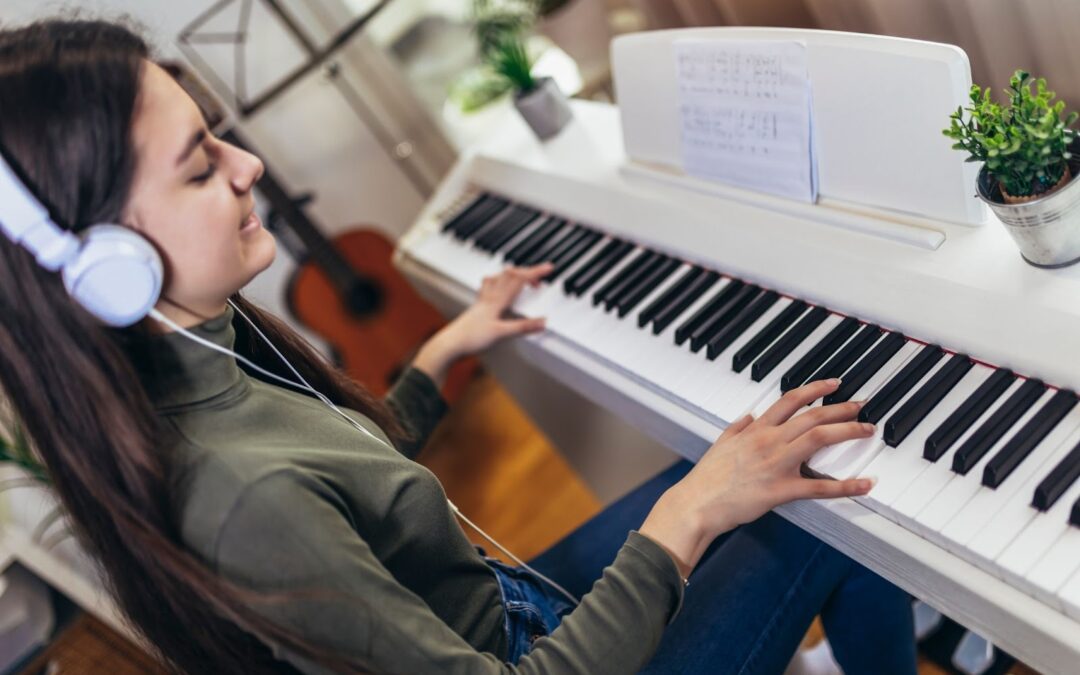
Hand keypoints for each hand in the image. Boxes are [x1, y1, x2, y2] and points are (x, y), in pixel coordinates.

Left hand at [413, 264, 551, 385]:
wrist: (449, 345)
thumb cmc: (471, 338)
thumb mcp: (501, 334)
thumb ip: (522, 327)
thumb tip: (543, 322)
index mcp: (497, 300)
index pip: (519, 280)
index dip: (535, 272)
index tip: (549, 268)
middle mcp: (489, 297)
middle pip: (509, 274)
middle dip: (527, 272)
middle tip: (540, 279)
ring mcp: (482, 302)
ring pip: (498, 278)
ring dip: (511, 275)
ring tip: (521, 278)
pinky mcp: (477, 309)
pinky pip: (488, 289)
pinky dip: (497, 283)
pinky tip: (498, 290)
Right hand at [639, 379, 875, 576]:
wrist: (696, 504)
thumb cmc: (707, 478)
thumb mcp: (720, 444)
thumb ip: (737, 428)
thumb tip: (749, 416)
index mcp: (756, 429)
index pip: (791, 399)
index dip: (816, 389)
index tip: (834, 384)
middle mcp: (769, 441)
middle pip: (813, 415)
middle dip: (842, 408)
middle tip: (862, 406)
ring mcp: (776, 464)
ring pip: (819, 439)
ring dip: (848, 431)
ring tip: (867, 430)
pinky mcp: (781, 490)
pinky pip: (819, 487)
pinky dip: (846, 485)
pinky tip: (864, 484)